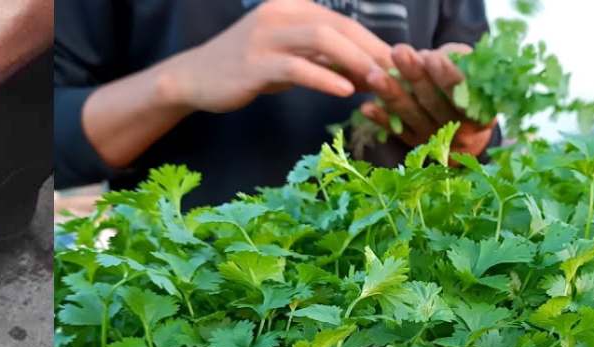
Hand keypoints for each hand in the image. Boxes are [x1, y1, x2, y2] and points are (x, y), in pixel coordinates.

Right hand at [159, 0, 391, 112]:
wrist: (195, 78)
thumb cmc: (245, 69)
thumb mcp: (288, 60)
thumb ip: (323, 61)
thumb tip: (367, 74)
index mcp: (292, 8)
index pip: (342, 21)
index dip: (373, 42)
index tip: (397, 66)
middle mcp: (280, 14)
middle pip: (338, 25)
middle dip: (372, 50)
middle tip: (398, 75)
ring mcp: (265, 37)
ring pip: (322, 39)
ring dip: (356, 60)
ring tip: (379, 82)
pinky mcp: (254, 63)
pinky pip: (297, 67)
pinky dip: (324, 77)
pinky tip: (344, 91)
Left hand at [361, 43, 494, 153]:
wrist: (467, 136)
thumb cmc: (469, 93)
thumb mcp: (474, 77)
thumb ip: (459, 62)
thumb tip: (434, 55)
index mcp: (479, 111)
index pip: (462, 92)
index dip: (446, 76)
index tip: (431, 57)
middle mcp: (457, 130)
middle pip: (431, 101)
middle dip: (414, 75)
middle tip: (398, 51)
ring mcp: (434, 139)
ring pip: (410, 115)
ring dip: (391, 94)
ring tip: (374, 75)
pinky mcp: (414, 145)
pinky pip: (395, 131)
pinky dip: (380, 119)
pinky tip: (366, 107)